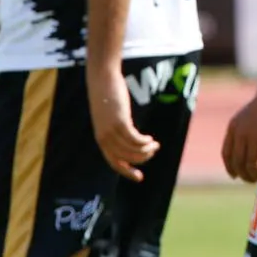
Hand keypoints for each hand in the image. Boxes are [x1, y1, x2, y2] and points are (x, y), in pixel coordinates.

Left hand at [89, 67, 159, 182]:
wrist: (102, 79)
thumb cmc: (106, 95)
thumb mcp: (109, 116)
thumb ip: (115, 127)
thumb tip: (127, 135)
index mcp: (101, 138)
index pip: (114, 162)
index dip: (127, 171)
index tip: (140, 177)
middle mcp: (104, 138)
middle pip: (126, 157)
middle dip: (142, 158)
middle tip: (154, 151)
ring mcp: (111, 130)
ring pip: (132, 149)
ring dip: (146, 150)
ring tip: (155, 145)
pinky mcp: (120, 121)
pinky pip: (135, 138)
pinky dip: (145, 142)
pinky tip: (151, 139)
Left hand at [221, 76, 256, 182]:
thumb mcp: (247, 116)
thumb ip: (243, 131)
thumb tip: (247, 150)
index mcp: (233, 128)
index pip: (226, 154)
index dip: (230, 168)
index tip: (235, 176)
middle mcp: (241, 134)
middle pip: (238, 163)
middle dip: (246, 175)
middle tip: (254, 180)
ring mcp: (255, 136)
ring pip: (252, 165)